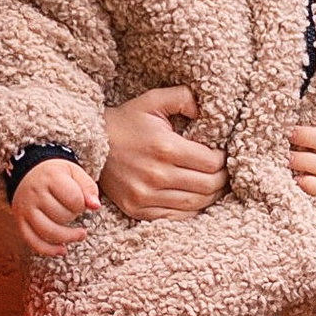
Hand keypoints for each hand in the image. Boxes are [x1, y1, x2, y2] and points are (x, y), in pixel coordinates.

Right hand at [12, 157, 101, 255]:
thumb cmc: (55, 174)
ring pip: (49, 232)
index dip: (83, 204)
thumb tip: (95, 206)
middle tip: (74, 210)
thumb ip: (88, 187)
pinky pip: (33, 242)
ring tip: (79, 234)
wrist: (28, 172)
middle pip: (62, 216)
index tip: (81, 201)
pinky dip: (49, 250)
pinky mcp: (20, 222)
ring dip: (68, 237)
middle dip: (74, 216)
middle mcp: (35, 194)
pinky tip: (62, 250)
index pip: (74, 198)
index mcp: (50, 178)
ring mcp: (25, 209)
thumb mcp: (74, 172)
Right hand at [100, 86, 223, 220]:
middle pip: (208, 186)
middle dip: (222, 179)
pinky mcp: (138, 210)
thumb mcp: (153, 101)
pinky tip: (194, 196)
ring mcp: (145, 196)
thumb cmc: (127, 122)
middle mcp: (156, 175)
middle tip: (224, 171)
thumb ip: (183, 97)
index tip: (221, 154)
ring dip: (211, 195)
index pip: (212, 163)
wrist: (92, 144)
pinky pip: (177, 217)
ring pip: (196, 204)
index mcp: (165, 148)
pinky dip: (192, 209)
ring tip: (213, 184)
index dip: (223, 159)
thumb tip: (205, 111)